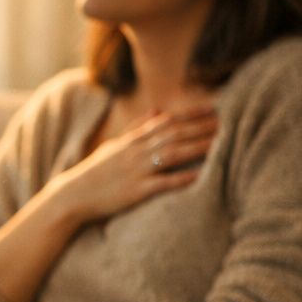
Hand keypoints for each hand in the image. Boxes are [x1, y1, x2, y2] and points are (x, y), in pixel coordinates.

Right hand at [47, 105, 216, 225]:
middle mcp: (136, 151)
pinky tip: (199, 175)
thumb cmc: (95, 172)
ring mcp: (136, 170)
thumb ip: (138, 127)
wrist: (72, 195)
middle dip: (202, 127)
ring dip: (197, 147)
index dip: (192, 113)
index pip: (167, 121)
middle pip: (174, 134)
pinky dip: (180, 178)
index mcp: (133, 140)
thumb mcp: (114, 145)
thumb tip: (158, 110)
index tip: (216, 106)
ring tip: (221, 142)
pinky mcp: (135, 191)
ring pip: (171, 154)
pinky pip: (161, 183)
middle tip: (228, 120)